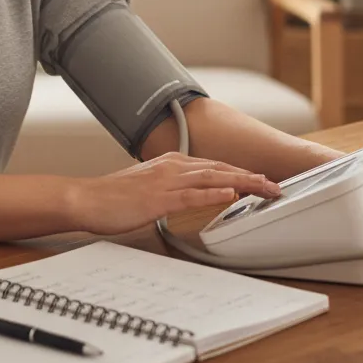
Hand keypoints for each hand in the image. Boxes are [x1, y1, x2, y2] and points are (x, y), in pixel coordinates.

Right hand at [65, 152, 280, 235]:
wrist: (86, 199)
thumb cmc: (114, 197)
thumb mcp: (150, 188)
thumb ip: (174, 189)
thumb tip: (195, 196)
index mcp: (172, 163)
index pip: (215, 166)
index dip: (241, 172)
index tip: (262, 180)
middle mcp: (173, 167)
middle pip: (221, 169)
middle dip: (251, 177)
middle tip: (276, 184)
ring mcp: (166, 182)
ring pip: (213, 178)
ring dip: (242, 182)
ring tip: (265, 188)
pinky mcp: (158, 199)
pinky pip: (191, 195)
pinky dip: (213, 194)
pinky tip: (231, 195)